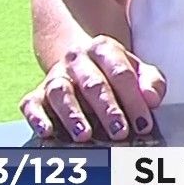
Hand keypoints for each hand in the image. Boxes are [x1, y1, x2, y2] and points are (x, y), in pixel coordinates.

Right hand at [19, 36, 164, 143]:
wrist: (80, 60)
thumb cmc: (115, 72)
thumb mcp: (139, 70)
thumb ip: (151, 82)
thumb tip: (152, 99)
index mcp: (104, 48)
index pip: (121, 73)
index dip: (133, 99)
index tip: (143, 124)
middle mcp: (76, 59)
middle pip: (92, 83)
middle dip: (107, 109)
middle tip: (120, 133)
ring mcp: (54, 76)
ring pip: (60, 92)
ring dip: (72, 114)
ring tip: (84, 135)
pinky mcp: (36, 94)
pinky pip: (31, 104)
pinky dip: (37, 118)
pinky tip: (47, 132)